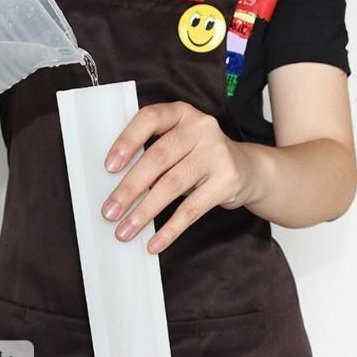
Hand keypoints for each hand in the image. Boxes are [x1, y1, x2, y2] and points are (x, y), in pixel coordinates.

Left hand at [101, 101, 257, 254]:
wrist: (247, 169)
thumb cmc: (197, 158)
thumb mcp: (177, 145)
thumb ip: (151, 155)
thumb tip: (116, 191)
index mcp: (180, 113)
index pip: (149, 119)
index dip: (127, 142)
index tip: (109, 168)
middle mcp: (200, 127)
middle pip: (158, 158)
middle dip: (129, 189)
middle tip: (109, 212)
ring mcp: (216, 153)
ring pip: (171, 185)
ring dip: (144, 212)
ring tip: (124, 231)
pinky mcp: (227, 180)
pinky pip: (192, 209)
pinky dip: (170, 229)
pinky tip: (154, 243)